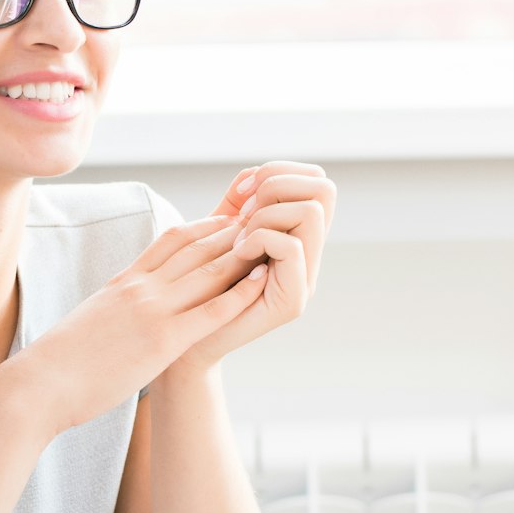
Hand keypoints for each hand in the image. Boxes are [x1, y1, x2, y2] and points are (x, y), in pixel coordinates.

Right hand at [16, 215, 267, 430]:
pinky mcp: (162, 340)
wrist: (40, 384)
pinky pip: (211, 311)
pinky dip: (240, 293)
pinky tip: (262, 281)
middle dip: (232, 231)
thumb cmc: (58, 363)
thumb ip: (111, 308)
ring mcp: (152, 310)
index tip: (227, 219)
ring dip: (244, 253)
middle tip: (264, 217)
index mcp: (122, 281)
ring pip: (208, 271)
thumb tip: (118, 311)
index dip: (202, 227)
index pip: (169, 241)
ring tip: (273, 239)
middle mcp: (140, 287)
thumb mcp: (88, 322)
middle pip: (195, 247)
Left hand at [180, 162, 336, 369]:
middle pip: (326, 190)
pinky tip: (237, 254)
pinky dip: (259, 239)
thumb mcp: (221, 232)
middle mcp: (311, 255)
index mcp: (298, 235)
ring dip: (267, 215)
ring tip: (239, 238)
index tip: (242, 194)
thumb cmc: (200, 285)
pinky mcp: (293, 302)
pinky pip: (292, 247)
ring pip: (312, 212)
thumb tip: (252, 176)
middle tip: (245, 213)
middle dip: (277, 187)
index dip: (280, 171)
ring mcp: (306, 278)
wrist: (187, 340)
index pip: (318, 181)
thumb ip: (241, 201)